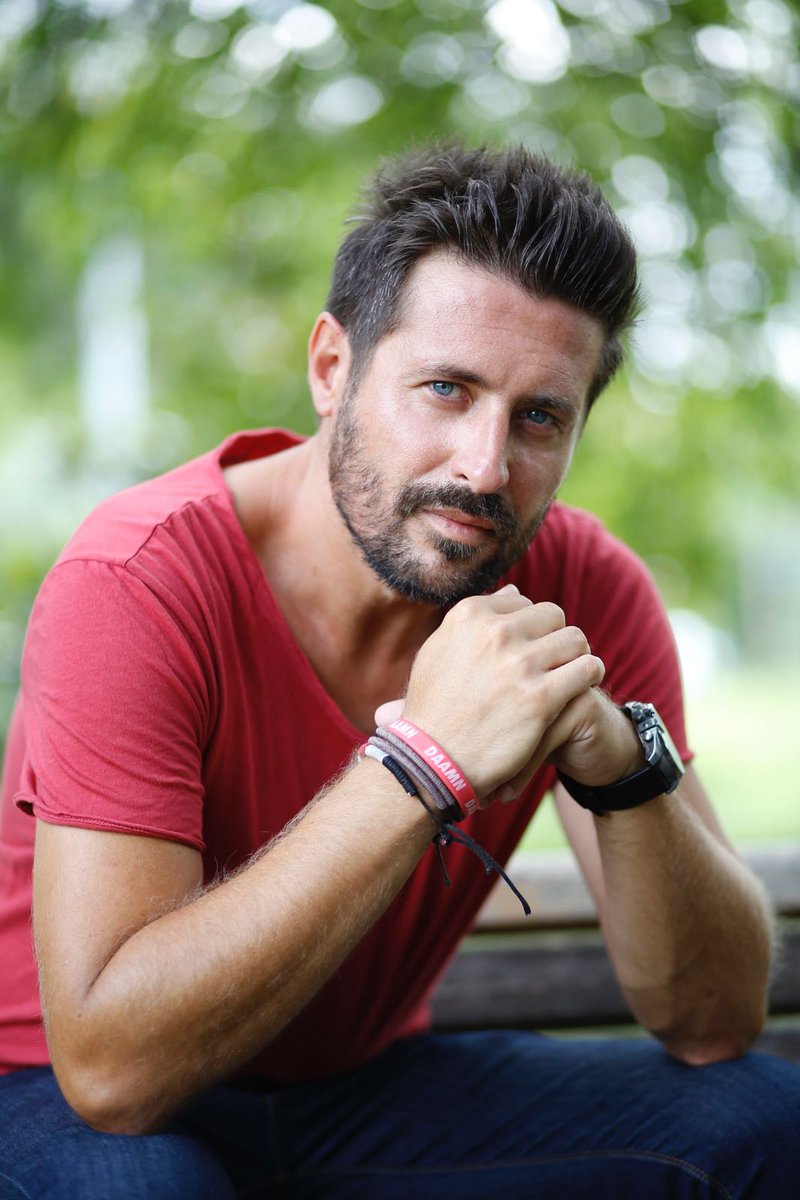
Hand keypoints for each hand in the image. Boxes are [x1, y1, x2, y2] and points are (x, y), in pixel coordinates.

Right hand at [395, 585, 603, 798]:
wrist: (433, 761)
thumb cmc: (434, 708)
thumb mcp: (439, 651)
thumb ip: (475, 620)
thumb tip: (514, 592)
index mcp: (469, 615)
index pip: (522, 602)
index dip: (528, 628)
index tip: (526, 650)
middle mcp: (495, 632)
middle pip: (552, 615)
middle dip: (554, 637)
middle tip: (551, 663)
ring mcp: (519, 664)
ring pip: (576, 639)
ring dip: (575, 656)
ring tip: (568, 674)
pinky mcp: (541, 697)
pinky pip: (588, 668)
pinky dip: (590, 674)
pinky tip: (581, 687)